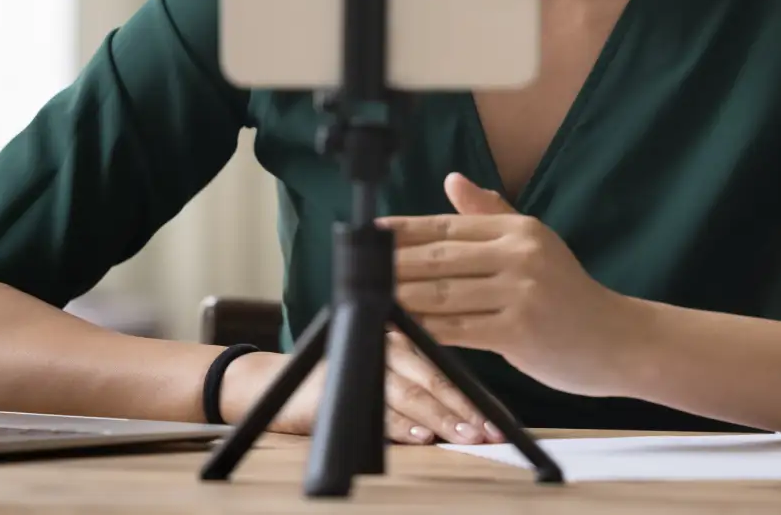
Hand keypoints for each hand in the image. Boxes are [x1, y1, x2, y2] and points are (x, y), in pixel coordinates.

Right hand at [219, 333, 503, 444]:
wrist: (279, 383)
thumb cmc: (343, 383)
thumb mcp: (387, 382)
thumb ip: (421, 394)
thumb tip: (469, 423)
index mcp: (404, 343)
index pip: (447, 372)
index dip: (474, 398)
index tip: (500, 423)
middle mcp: (386, 348)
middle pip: (434, 380)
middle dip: (464, 410)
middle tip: (489, 432)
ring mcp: (362, 365)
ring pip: (410, 394)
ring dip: (439, 418)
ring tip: (464, 435)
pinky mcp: (338, 388)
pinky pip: (375, 408)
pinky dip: (401, 425)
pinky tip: (420, 436)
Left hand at [378, 172, 643, 396]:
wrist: (618, 340)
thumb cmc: (572, 296)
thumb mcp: (539, 245)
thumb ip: (494, 214)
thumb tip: (454, 180)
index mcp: (520, 230)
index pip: (449, 225)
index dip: (404, 230)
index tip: (370, 234)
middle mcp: (520, 254)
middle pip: (440, 257)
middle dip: (394, 266)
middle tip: (355, 271)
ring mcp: (520, 293)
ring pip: (443, 294)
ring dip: (401, 300)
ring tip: (367, 300)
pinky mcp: (518, 331)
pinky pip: (458, 330)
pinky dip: (425, 332)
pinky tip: (401, 331)